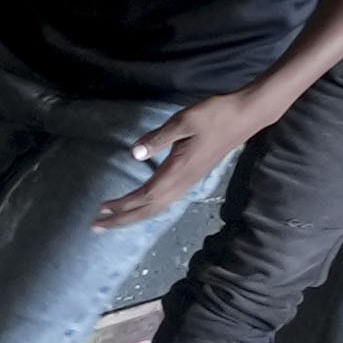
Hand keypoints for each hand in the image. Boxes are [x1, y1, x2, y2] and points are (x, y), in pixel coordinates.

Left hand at [99, 96, 252, 232]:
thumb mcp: (184, 121)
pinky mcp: (194, 176)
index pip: (145, 196)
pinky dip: (149, 208)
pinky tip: (142, 208)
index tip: (101, 210)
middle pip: (149, 209)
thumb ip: (158, 138)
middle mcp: (184, 182)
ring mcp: (190, 181)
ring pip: (158, 207)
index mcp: (179, 170)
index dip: (123, 205)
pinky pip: (167, 200)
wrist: (246, 116)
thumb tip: (134, 153)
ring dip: (134, 216)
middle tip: (97, 227)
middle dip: (122, 219)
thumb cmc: (215, 115)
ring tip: (113, 221)